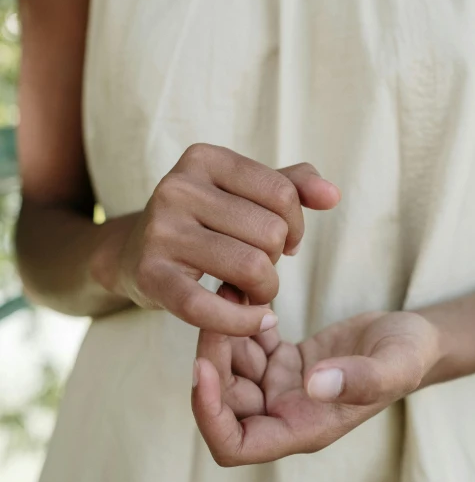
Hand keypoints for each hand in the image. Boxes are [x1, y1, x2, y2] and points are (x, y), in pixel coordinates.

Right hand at [91, 144, 339, 334]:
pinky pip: (209, 307)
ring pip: (252, 268)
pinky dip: (243, 322)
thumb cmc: (202, 222)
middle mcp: (177, 188)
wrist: (134, 254)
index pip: (283, 193)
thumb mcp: (241, 193)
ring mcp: (161, 231)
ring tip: (252, 290)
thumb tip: (333, 195)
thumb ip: (292, 186)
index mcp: (204, 159)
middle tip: (258, 266)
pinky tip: (258, 320)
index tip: (283, 241)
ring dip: (266, 291)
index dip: (296, 224)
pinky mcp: (150, 275)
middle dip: (277, 259)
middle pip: (271, 232)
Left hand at [192, 286, 440, 464]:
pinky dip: (240, 320)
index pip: (235, 445)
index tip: (203, 368)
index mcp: (303, 429)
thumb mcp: (396, 366)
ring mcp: (280, 386)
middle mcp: (284, 412)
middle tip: (216, 309)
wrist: (414, 339)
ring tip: (230, 289)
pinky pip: (247, 344)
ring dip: (222, 331)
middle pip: (224, 399)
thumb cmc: (410, 359)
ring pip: (230, 367)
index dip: (209, 416)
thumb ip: (362, 380)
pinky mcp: (282, 360)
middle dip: (212, 356)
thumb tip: (315, 384)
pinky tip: (248, 293)